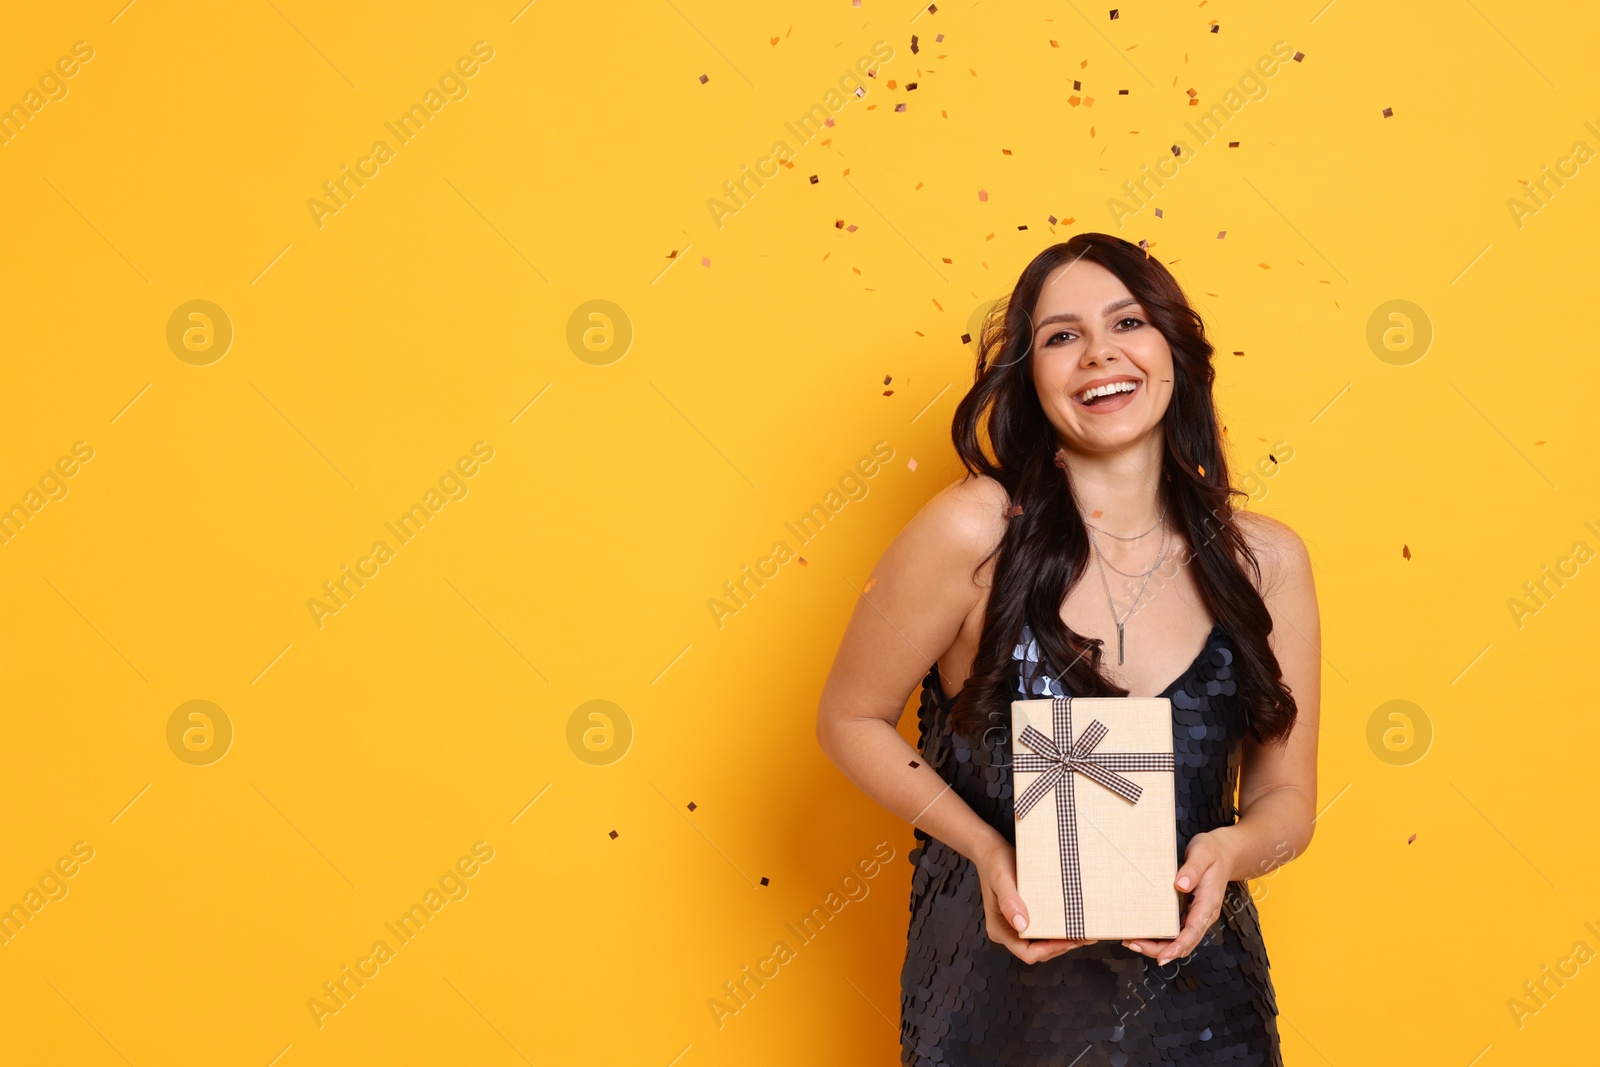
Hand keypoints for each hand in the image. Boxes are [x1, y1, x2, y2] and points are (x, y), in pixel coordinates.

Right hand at [974, 840, 1097, 963]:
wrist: (991, 851)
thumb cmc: (994, 863)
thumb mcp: (1001, 879)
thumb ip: (1009, 901)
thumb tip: (1022, 925)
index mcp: (999, 929)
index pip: (1027, 952)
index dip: (1050, 950)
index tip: (1070, 940)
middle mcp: (1008, 932)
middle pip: (1038, 951)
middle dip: (1062, 946)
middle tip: (1086, 936)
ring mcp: (1016, 926)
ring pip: (1043, 943)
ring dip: (1063, 940)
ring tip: (1085, 932)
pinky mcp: (1026, 917)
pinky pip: (1043, 929)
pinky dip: (1059, 929)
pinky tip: (1074, 922)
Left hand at [1122, 829, 1235, 966]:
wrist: (1224, 851)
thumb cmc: (1213, 852)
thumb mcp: (1203, 854)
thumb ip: (1193, 869)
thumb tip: (1180, 885)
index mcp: (1208, 904)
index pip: (1193, 932)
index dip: (1177, 947)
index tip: (1162, 958)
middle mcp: (1203, 914)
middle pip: (1183, 942)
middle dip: (1159, 949)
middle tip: (1133, 944)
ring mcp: (1196, 914)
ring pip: (1178, 939)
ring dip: (1156, 945)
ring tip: (1132, 941)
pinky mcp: (1189, 910)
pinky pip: (1175, 929)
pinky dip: (1160, 934)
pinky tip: (1143, 931)